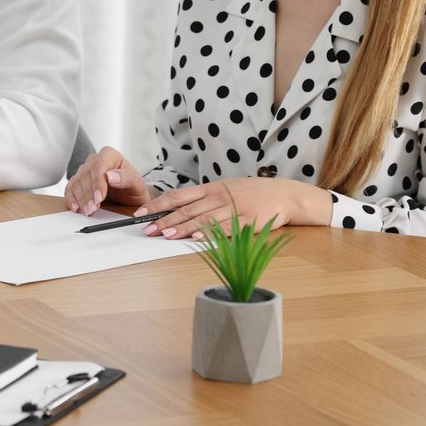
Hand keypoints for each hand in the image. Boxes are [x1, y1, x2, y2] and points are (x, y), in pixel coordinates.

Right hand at [64, 145, 153, 214]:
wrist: (129, 197)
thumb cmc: (133, 188)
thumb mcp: (137, 184)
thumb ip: (127, 178)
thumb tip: (111, 176)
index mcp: (110, 155)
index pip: (99, 165)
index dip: (97, 182)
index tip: (99, 197)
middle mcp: (95, 160)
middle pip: (86, 174)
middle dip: (88, 195)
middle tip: (93, 209)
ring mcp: (85, 170)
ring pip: (77, 182)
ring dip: (81, 199)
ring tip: (88, 211)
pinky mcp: (78, 181)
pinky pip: (70, 188)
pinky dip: (71, 199)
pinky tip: (76, 208)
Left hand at [134, 177, 332, 239]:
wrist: (284, 193)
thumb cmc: (251, 193)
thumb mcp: (225, 189)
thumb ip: (202, 199)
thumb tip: (175, 209)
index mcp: (211, 188)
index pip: (178, 196)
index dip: (158, 205)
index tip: (140, 213)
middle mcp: (219, 197)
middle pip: (186, 209)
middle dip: (163, 220)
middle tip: (146, 230)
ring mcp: (233, 208)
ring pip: (203, 219)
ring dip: (181, 227)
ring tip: (164, 235)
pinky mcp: (248, 221)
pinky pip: (226, 228)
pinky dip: (210, 233)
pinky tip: (196, 237)